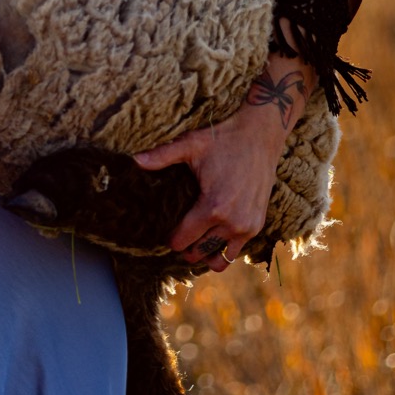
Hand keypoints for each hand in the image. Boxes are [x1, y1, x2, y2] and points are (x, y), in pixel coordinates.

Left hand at [133, 34, 313, 272]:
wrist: (261, 135)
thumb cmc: (224, 139)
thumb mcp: (191, 144)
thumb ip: (162, 156)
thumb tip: (134, 160)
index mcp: (214, 206)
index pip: (185, 239)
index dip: (172, 240)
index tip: (165, 235)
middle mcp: (232, 222)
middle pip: (200, 252)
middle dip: (186, 250)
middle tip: (177, 239)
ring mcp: (248, 226)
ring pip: (220, 258)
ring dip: (205, 255)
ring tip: (194, 244)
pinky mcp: (258, 224)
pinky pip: (236, 250)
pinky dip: (223, 249)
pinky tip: (211, 238)